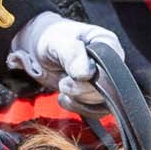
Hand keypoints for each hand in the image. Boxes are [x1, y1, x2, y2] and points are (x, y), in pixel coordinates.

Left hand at [7, 11, 122, 108]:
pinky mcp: (96, 94)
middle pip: (106, 89)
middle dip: (80, 90)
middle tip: (63, 81)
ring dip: (77, 99)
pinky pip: (93, 111)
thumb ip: (71, 53)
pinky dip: (76, 107)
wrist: (39, 50)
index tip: (71, 75)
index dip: (91, 76)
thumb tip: (86, 74)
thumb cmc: (50, 39)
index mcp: (107, 42)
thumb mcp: (56, 41)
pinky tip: (64, 96)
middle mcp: (111, 62)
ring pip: (100, 102)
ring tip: (63, 85)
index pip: (111, 68)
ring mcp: (105, 80)